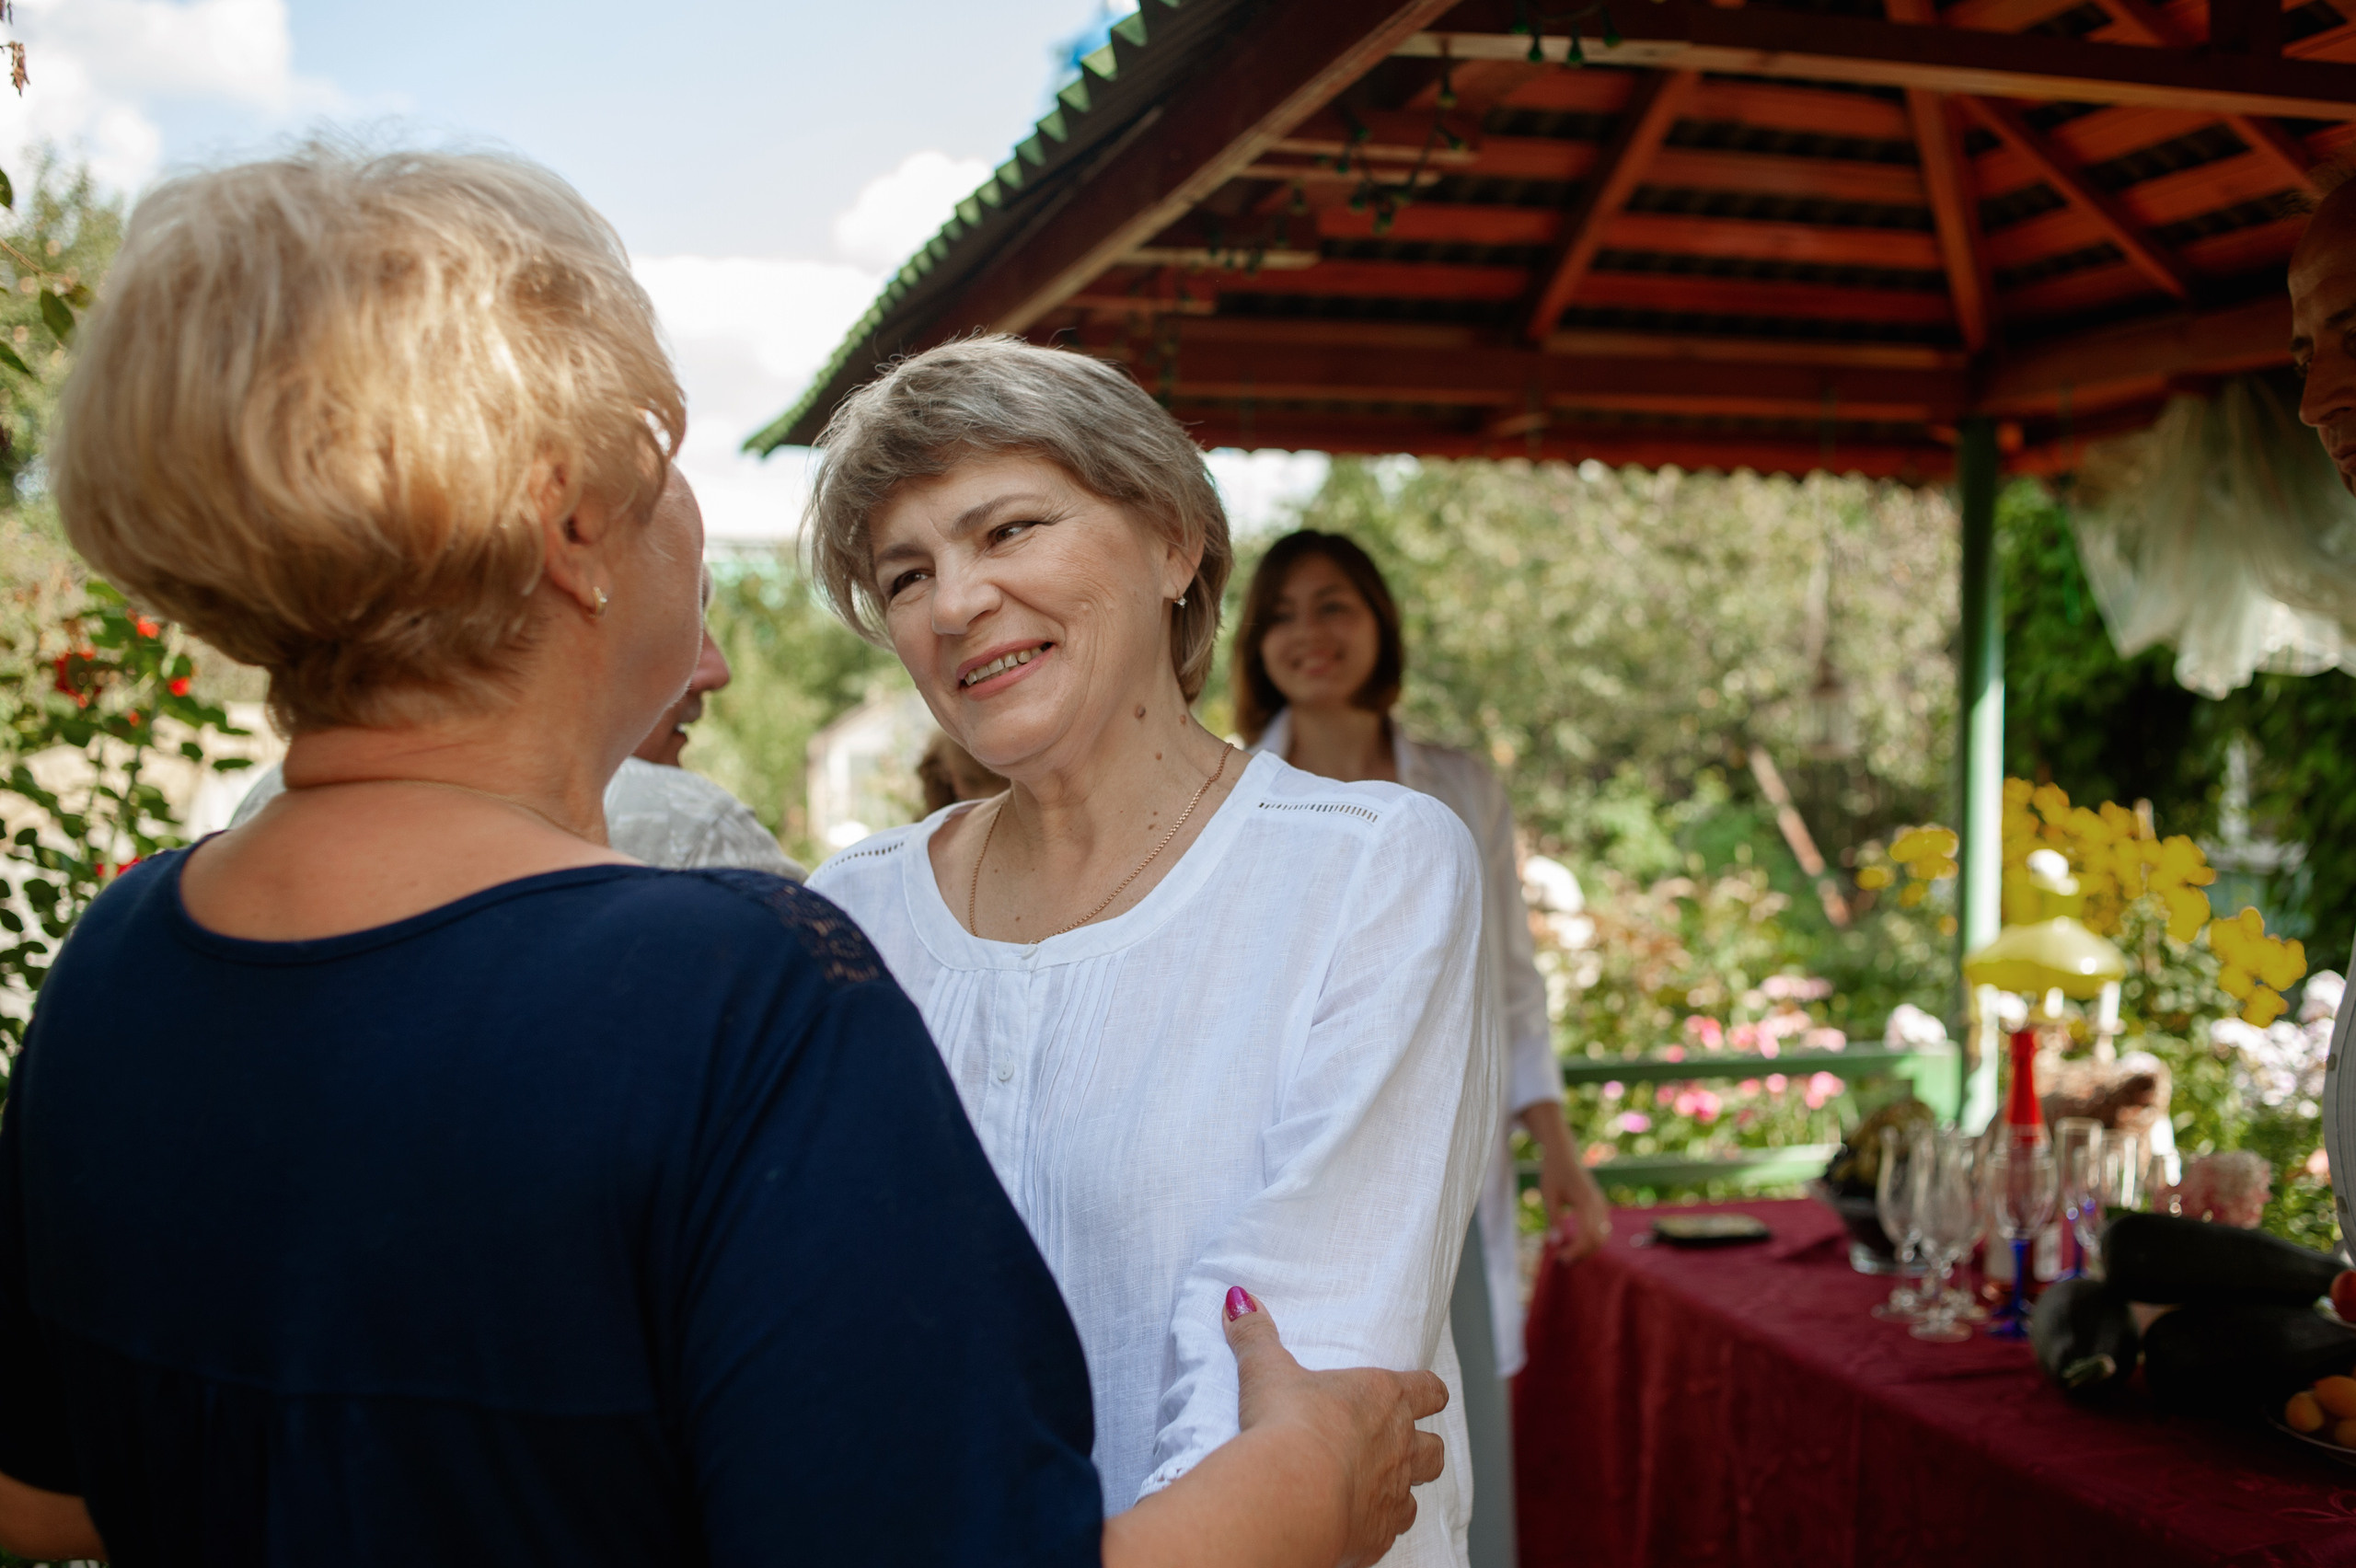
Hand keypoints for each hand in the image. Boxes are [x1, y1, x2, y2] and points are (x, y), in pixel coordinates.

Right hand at [1225, 1289, 1445, 1567]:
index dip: (1428, 1392)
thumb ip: (1256, 1335)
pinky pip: (1390, 1532)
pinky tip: (1353, 1523)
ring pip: (1419, 1492)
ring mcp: (1393, 1494)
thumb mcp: (1266, 1370)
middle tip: (1395, 1446)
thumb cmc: (1288, 1424)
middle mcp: (1400, 1446)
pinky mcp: (1378, 1535)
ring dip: (1404, 1489)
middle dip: (1421, 1446)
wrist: (1292, 1491)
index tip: (1423, 1393)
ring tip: (1376, 1488)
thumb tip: (1238, 1300)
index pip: (1430, 1390)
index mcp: (1384, 1398)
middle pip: (1434, 1448)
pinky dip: (1376, 1526)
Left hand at [1524, 1104, 1611, 1262]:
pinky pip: (1602, 1229)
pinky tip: (1575, 1244)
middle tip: (1561, 1260)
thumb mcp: (1548, 1196)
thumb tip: (1555, 1244)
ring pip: (1602, 1236)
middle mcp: (1597, 1203)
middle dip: (1581, 1254)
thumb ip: (1554, 1220)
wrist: (1563, 1154)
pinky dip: (1591, 1240)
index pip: (1587, 1236)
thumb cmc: (1553, 1173)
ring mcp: (1601, 1204)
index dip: (1575, 1252)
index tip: (1560, 1259)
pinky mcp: (1600, 1205)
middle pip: (1597, 1239)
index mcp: (1585, 1201)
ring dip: (1587, 1249)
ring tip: (1567, 1254)